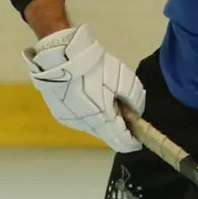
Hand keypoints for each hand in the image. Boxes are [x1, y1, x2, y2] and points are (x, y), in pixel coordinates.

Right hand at [25, 24, 144, 151]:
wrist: (59, 57)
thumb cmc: (94, 68)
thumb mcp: (123, 79)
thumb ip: (134, 99)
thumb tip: (135, 112)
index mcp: (102, 119)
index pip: (120, 141)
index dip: (131, 141)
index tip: (138, 138)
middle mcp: (86, 126)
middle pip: (107, 134)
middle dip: (117, 127)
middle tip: (122, 110)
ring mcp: (71, 121)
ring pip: (93, 127)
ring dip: (101, 119)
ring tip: (103, 99)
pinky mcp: (60, 115)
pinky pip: (80, 119)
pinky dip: (88, 113)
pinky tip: (87, 97)